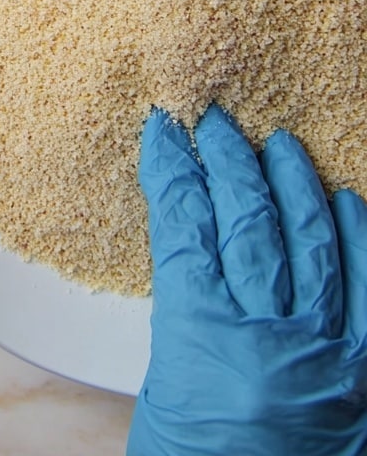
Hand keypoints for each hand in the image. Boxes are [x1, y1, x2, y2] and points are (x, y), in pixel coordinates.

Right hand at [128, 104, 366, 455]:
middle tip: (215, 119)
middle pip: (249, 222)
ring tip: (277, 142)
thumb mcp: (166, 390)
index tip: (163, 130)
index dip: (172, 171)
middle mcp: (271, 340)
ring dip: (293, 183)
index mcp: (205, 345)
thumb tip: (188, 239)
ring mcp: (329, 354)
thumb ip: (184, 312)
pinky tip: (346, 201)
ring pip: (313, 241)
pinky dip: (360, 238)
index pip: (184, 228)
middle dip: (228, 161)